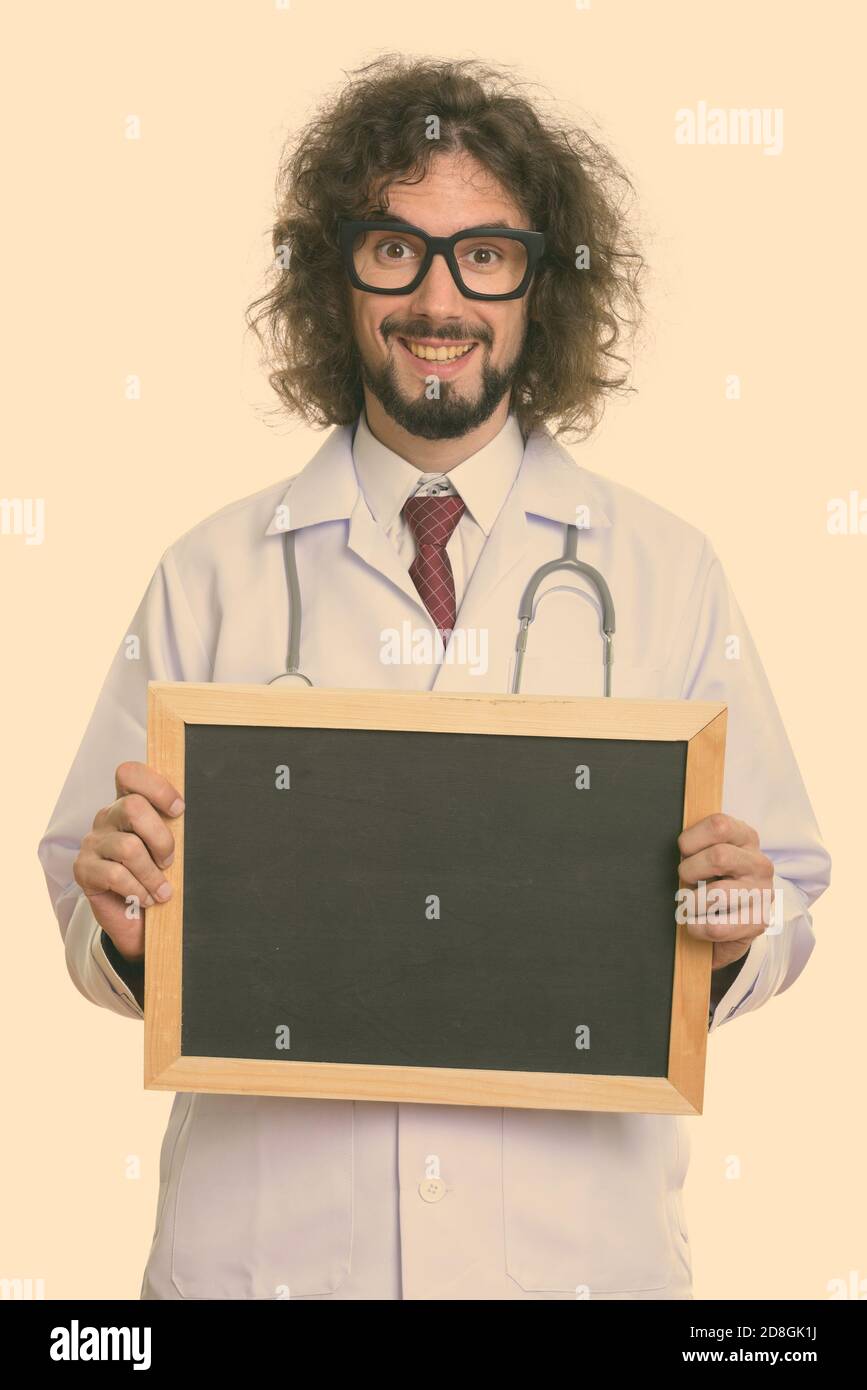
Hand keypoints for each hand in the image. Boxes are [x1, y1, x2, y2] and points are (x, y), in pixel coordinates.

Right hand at [72, 761, 184, 962]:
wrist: (138, 922)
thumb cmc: (159, 878)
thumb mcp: (169, 850)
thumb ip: (174, 830)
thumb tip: (193, 820)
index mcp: (128, 804)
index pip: (130, 774)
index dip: (157, 786)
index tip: (179, 810)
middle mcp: (107, 817)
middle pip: (133, 807)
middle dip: (161, 838)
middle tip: (170, 862)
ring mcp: (92, 842)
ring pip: (128, 847)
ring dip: (152, 874)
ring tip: (163, 891)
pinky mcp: (83, 869)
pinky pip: (115, 875)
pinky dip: (138, 889)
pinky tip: (146, 899)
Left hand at [677, 812, 775, 969]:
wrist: (736, 915)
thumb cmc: (715, 876)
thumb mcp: (709, 851)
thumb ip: (699, 845)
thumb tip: (678, 853)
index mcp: (746, 838)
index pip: (719, 825)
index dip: (692, 840)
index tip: (685, 852)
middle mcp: (759, 863)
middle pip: (718, 857)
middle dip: (690, 871)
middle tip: (687, 880)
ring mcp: (762, 893)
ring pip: (717, 894)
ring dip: (692, 901)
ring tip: (691, 903)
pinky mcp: (758, 922)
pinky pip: (717, 926)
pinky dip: (697, 926)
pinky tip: (695, 923)